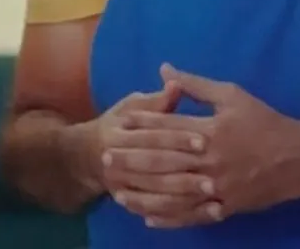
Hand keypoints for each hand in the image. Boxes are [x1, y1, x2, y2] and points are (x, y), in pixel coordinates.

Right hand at [78, 83, 213, 225]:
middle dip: (184, 172)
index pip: (153, 136)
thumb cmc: (118, 126)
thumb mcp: (131, 107)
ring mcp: (121, 185)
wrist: (86, 156)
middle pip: (154, 167)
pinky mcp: (129, 203)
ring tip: (213, 196)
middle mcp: (117, 161)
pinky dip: (178, 216)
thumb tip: (175, 84)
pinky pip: (155, 212)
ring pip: (155, 194)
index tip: (204, 141)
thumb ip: (156, 101)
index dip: (178, 138)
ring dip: (184, 197)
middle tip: (213, 178)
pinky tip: (201, 212)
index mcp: (118, 133)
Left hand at [121, 64, 299, 228]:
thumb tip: (164, 69)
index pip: (169, 127)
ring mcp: (217, 187)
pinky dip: (169, 218)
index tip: (119, 124)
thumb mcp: (233, 95)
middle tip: (106, 159)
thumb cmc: (264, 122)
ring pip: (173, 193)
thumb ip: (196, 85)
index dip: (142, 126)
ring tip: (118, 191)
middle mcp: (211, 160)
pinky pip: (192, 215)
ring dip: (143, 193)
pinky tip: (147, 217)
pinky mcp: (225, 207)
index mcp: (211, 130)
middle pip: (164, 161)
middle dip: (132, 160)